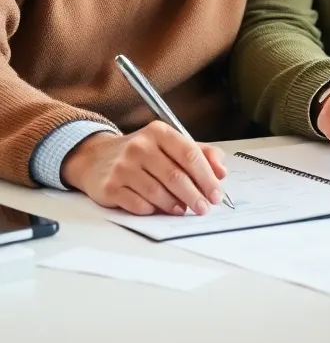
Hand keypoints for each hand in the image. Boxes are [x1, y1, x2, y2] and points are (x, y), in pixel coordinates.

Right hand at [61, 122, 228, 216]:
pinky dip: (152, 209)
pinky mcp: (109, 187)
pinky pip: (137, 204)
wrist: (96, 157)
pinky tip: (158, 210)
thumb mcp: (171, 144)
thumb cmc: (142, 152)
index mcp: (160, 133)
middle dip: (194, 195)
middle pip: (175, 176)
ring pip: (157, 192)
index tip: (216, 194)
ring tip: (183, 210)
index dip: (207, 177)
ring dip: (174, 205)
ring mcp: (122, 167)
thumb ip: (201, 153)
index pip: (190, 155)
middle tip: (204, 208)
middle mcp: (140, 147)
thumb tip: (221, 171)